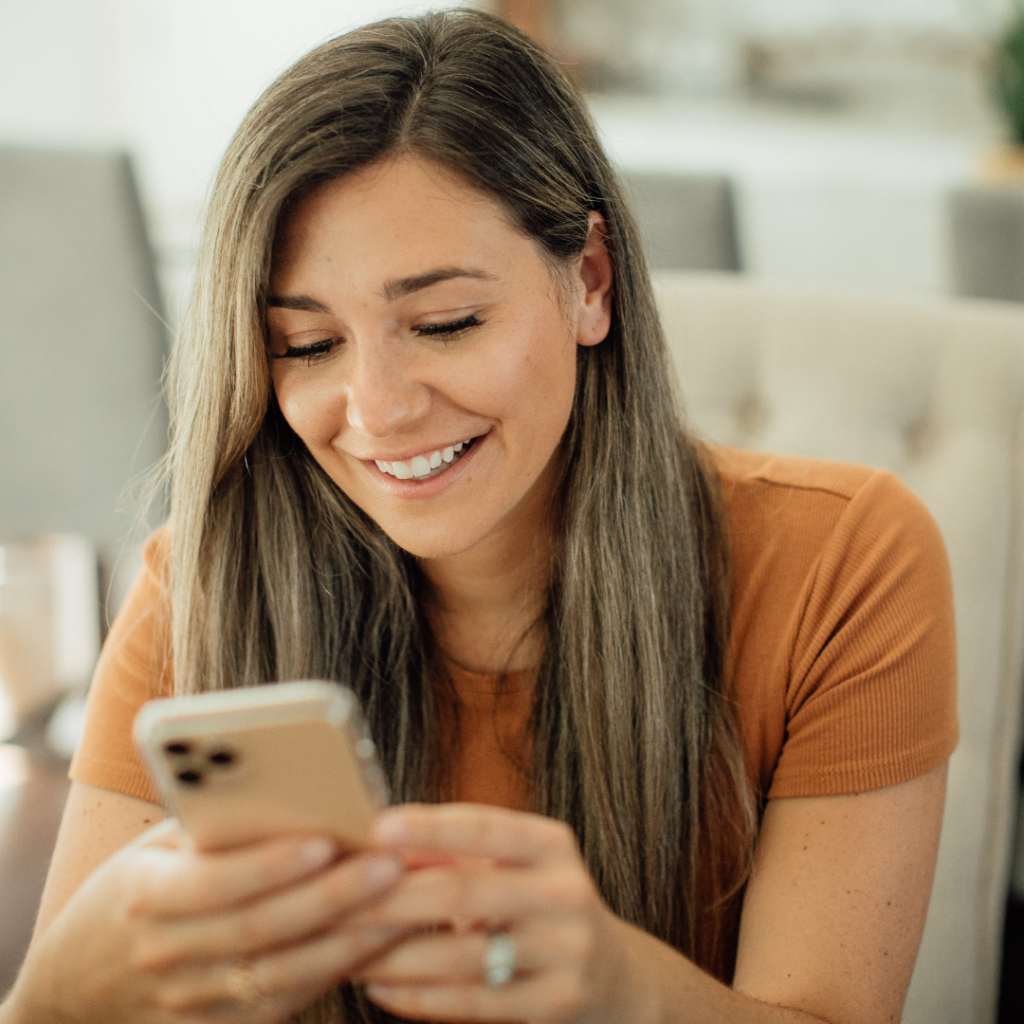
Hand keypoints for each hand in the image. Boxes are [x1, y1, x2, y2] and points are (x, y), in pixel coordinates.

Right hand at [5, 819, 406, 1023]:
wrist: (77, 985)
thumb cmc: (134, 888)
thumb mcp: (157, 846)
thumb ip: (217, 828)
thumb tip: (301, 797)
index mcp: (143, 894)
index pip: (212, 884)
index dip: (269, 865)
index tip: (325, 840)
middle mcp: (164, 953)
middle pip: (260, 930)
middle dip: (332, 896)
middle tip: (391, 864)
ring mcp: (189, 1001)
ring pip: (281, 974)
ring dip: (349, 940)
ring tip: (404, 903)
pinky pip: (284, 1001)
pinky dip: (334, 970)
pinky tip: (379, 940)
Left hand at [351, 803, 637, 1023]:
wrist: (614, 979)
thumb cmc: (538, 907)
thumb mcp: (516, 867)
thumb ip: (458, 854)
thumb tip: (380, 843)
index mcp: (551, 846)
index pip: (486, 828)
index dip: (431, 827)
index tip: (377, 827)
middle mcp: (564, 894)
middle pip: (462, 892)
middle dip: (390, 897)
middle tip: (333, 898)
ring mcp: (564, 954)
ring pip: (460, 955)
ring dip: (392, 953)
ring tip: (340, 949)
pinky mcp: (555, 1006)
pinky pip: (472, 1002)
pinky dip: (418, 996)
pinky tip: (378, 985)